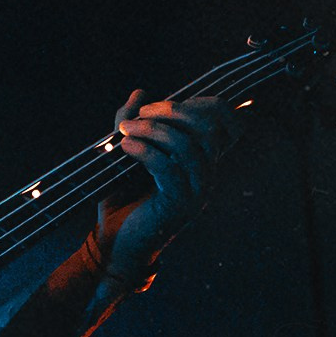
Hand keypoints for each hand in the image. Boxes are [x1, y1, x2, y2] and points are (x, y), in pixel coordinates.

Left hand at [95, 91, 242, 277]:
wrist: (113, 243)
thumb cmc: (121, 198)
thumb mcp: (124, 154)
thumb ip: (131, 124)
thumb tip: (138, 92)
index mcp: (199, 159)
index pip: (222, 121)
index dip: (196, 104)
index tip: (152, 106)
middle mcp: (205, 173)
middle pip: (208, 129)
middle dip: (173, 112)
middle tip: (139, 115)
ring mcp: (196, 191)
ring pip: (189, 147)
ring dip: (155, 131)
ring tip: (125, 132)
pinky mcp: (179, 206)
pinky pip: (169, 169)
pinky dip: (146, 152)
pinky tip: (125, 148)